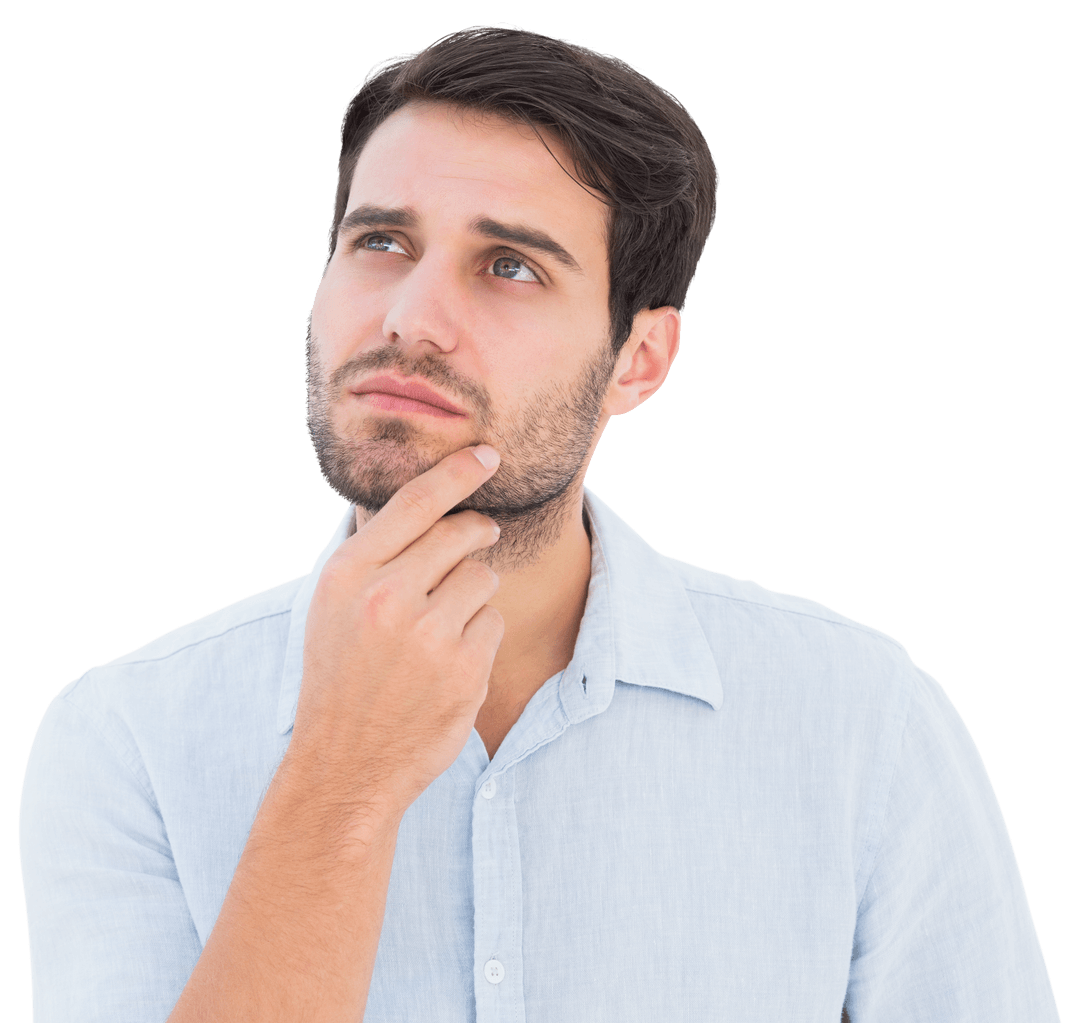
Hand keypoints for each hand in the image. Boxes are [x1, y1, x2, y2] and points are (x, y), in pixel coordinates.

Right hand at [289, 444, 503, 831]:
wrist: (345, 764)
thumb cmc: (341, 676)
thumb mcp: (334, 607)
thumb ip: (375, 556)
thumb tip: (429, 505)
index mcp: (349, 574)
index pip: (414, 502)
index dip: (457, 472)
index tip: (487, 455)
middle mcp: (387, 596)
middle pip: (460, 534)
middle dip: (476, 533)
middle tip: (481, 536)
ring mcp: (428, 633)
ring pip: (482, 578)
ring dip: (474, 595)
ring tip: (441, 627)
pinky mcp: (463, 667)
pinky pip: (493, 622)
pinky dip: (480, 636)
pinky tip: (450, 662)